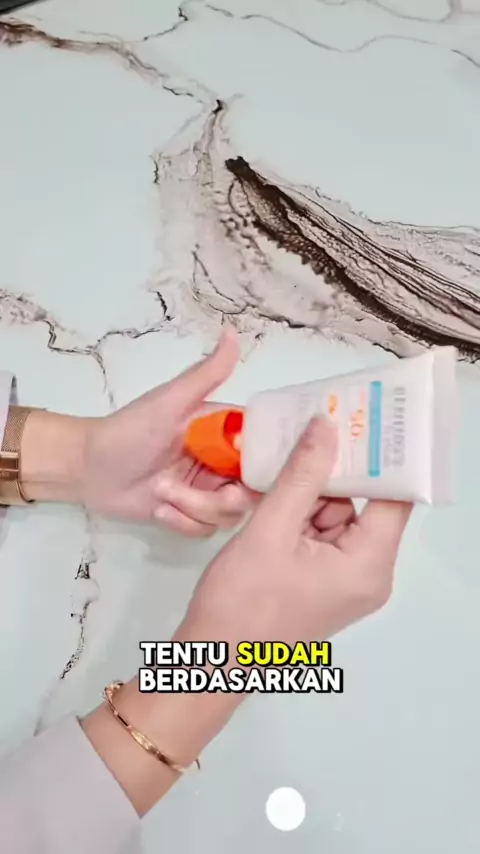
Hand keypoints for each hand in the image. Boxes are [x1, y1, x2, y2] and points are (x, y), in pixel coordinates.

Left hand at [20, 328, 257, 535]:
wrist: (88, 467)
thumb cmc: (128, 430)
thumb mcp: (170, 401)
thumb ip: (206, 374)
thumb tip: (232, 334)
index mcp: (223, 432)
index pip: (263, 449)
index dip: (267, 465)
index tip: (249, 475)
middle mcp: (221, 462)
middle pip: (251, 490)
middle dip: (222, 498)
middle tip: (193, 493)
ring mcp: (206, 491)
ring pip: (229, 514)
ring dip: (193, 509)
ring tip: (162, 495)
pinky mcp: (189, 515)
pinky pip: (206, 530)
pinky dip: (182, 523)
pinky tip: (159, 510)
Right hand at [181, 416, 412, 644]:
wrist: (212, 660)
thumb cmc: (242, 600)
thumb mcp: (270, 529)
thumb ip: (300, 476)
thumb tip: (326, 427)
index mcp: (368, 565)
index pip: (394, 498)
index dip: (380, 458)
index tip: (359, 421)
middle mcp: (367, 575)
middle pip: (363, 505)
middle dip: (332, 473)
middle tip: (309, 432)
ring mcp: (344, 581)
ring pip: (337, 516)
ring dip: (308, 494)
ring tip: (275, 471)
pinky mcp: (323, 584)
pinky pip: (320, 535)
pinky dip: (299, 516)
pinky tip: (271, 500)